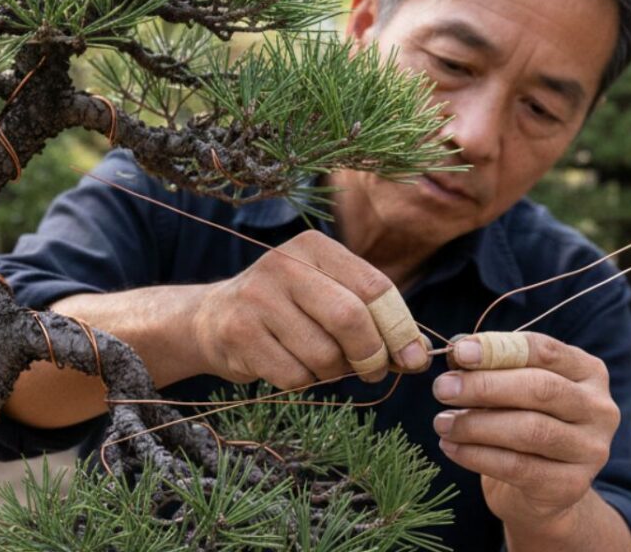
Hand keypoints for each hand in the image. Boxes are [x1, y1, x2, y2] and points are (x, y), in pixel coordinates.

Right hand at [189, 230, 431, 389]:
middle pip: (350, 318)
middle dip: (371, 355)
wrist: (212, 319)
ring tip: (320, 362)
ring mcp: (257, 298)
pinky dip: (302, 381)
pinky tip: (289, 365)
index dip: (401, 328)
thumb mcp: (326, 295)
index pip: (374, 287)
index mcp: (314, 247)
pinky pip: (294, 375)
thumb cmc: (286, 310)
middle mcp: (283, 264)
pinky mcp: (239, 333)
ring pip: (323, 354)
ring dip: (332, 372)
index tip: (413, 358)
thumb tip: (419, 355)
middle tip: (373, 370)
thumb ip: (371, 316)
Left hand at [431, 332, 619, 527]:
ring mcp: (591, 449)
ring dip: (475, 424)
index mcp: (588, 372)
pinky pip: (517, 467)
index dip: (498, 349)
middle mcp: (598, 408)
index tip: (459, 353)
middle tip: (442, 389)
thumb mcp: (511, 389)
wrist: (542, 487)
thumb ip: (490, 367)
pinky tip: (450, 447)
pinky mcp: (571, 485)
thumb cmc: (521, 422)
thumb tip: (456, 351)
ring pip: (530, 430)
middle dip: (484, 386)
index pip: (545, 351)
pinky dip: (476, 455)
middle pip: (540, 388)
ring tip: (441, 423)